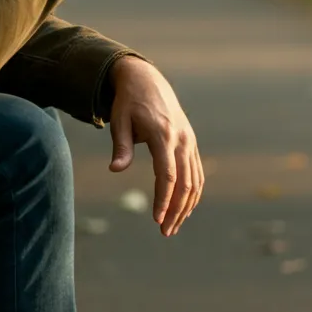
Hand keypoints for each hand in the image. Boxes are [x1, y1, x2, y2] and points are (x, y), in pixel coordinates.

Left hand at [108, 56, 202, 236]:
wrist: (146, 80)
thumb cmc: (128, 102)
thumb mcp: (119, 120)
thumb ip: (121, 146)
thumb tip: (115, 170)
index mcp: (163, 134)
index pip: (168, 175)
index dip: (164, 199)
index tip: (157, 219)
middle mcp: (181, 139)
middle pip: (185, 182)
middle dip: (176, 210)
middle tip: (165, 232)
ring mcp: (188, 140)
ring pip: (195, 180)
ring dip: (186, 206)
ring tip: (173, 226)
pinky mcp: (190, 142)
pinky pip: (197, 172)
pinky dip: (193, 192)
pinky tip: (184, 208)